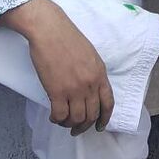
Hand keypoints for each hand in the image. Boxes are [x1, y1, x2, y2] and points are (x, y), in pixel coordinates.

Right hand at [3, 0, 113, 135]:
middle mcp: (90, 83)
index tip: (100, 126)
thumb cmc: (68, 38)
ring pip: (76, 118)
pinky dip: (57, 119)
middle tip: (76, 129)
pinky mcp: (56, 91)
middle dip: (84, 126)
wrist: (50, 30)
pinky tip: (53, 116)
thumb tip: (90, 90)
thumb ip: (93, 74)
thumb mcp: (90, 55)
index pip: (108, 103)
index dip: (105, 118)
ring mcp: (74, 88)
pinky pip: (60, 115)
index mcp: (100, 73)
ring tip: (63, 121)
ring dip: (69, 124)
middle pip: (92, 115)